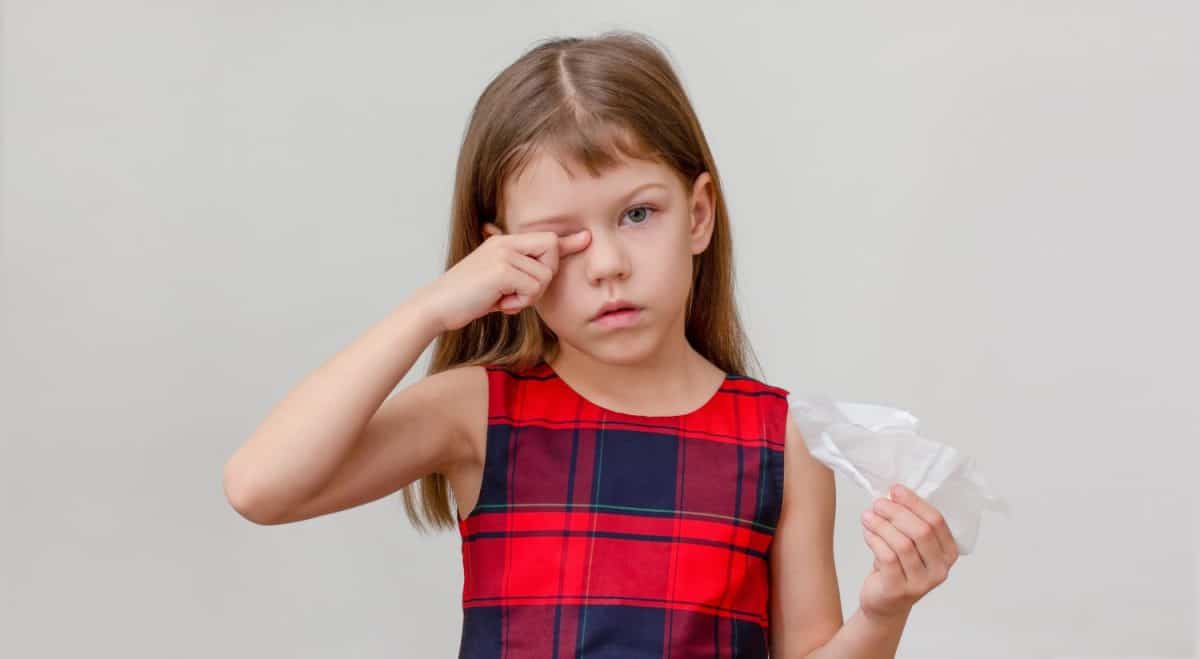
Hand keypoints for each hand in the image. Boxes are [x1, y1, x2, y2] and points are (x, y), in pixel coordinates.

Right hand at [416, 222, 590, 331]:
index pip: (545, 237)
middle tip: (520, 294)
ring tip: (505, 300)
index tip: (585, 239)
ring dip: (529, 296)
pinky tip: (501, 304)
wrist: (435, 307)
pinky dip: (521, 302)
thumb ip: (520, 277)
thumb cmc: (466, 300)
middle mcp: (505, 243)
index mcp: (503, 243)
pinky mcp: (501, 269)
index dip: (567, 242)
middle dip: (544, 278)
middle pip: (552, 250)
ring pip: (544, 276)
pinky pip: (533, 287)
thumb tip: (544, 277)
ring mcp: (503, 254)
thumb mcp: (497, 284)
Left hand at [858, 484, 958, 621]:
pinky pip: (887, 557)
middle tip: (878, 503)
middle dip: (896, 512)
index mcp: (948, 553)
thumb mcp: (911, 544)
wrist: (886, 602)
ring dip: (882, 525)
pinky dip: (875, 540)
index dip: (914, 502)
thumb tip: (893, 493)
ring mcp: (921, 582)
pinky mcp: (899, 589)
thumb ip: (909, 521)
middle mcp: (940, 569)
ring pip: (902, 544)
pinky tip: (867, 533)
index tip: (895, 490)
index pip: (936, 521)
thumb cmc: (899, 566)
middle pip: (921, 531)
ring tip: (868, 516)